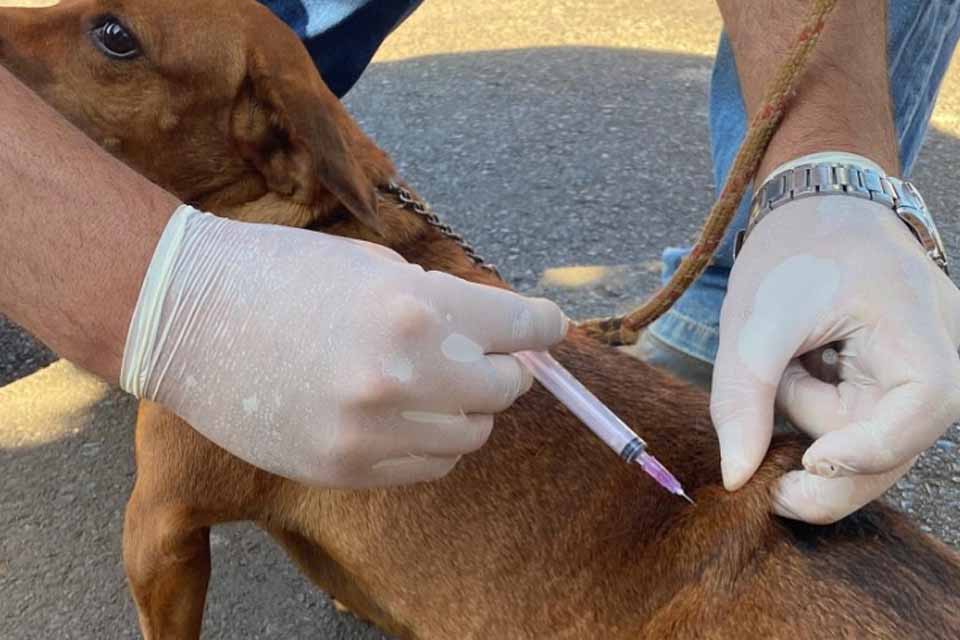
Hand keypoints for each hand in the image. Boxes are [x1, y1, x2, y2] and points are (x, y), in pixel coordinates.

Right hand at [122, 205, 567, 486]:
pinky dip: (430, 443)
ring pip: (470, 437)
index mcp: (416, 309)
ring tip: (431, 385)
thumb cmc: (278, 272)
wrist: (186, 314)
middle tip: (484, 357)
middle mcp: (404, 375)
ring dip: (466, 410)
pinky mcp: (344, 468)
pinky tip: (402, 415)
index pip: (522, 329)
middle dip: (503, 369)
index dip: (542, 327)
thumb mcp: (374, 266)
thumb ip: (443, 303)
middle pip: (505, 390)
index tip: (547, 329)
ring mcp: (372, 430)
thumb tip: (497, 333)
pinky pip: (426, 468)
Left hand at [711, 195, 959, 523]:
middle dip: (825, 463)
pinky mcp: (898, 380)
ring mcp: (923, 372)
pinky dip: (822, 412)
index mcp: (923, 332)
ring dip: (815, 420)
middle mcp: (942, 360)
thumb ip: (744, 397)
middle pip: (895, 448)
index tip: (804, 464)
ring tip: (790, 362)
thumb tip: (736, 477)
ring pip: (869, 441)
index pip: (919, 412)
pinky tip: (804, 371)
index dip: (864, 451)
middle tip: (767, 486)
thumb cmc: (795, 247)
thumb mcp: (756, 317)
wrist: (818, 203)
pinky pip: (860, 421)